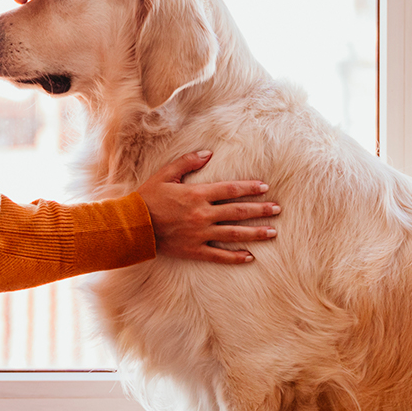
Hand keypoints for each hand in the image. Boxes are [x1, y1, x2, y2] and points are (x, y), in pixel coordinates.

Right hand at [138, 150, 278, 263]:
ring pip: (233, 233)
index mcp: (197, 194)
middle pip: (238, 212)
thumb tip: (208, 153)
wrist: (133, 226)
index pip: (230, 189)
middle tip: (278, 209)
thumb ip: (187, 162)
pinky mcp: (194, 250)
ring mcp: (200, 234)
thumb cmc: (148, 197)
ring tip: (272, 232)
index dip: (249, 188)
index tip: (265, 187)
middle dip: (260, 210)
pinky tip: (249, 257)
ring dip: (255, 233)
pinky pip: (219, 254)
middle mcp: (202, 214)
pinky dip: (235, 256)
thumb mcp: (165, 174)